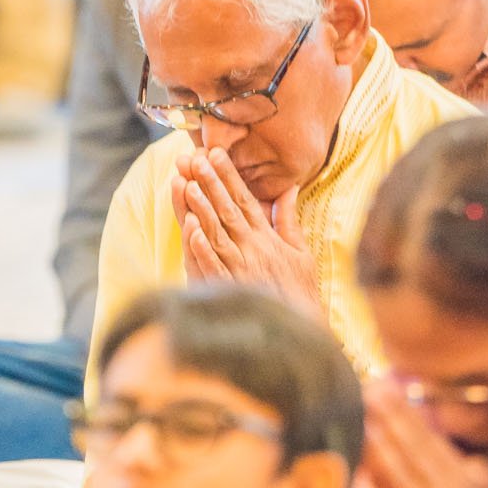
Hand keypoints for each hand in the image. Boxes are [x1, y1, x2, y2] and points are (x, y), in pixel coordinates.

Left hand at [171, 148, 320, 313]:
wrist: (300, 334)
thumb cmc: (299, 293)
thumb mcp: (301, 253)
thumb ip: (288, 220)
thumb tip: (289, 189)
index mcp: (266, 238)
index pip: (244, 200)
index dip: (229, 176)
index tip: (215, 153)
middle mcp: (252, 249)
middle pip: (226, 210)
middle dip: (209, 183)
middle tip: (193, 159)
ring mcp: (239, 269)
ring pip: (216, 233)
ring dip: (201, 209)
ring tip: (186, 184)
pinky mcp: (230, 290)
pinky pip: (213, 267)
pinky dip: (203, 248)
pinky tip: (191, 230)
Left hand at [349, 380, 487, 487]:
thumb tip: (475, 465)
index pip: (430, 441)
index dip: (404, 412)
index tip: (383, 385)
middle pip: (408, 452)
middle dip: (383, 419)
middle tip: (359, 390)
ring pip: (394, 478)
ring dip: (373, 446)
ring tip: (354, 419)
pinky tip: (353, 478)